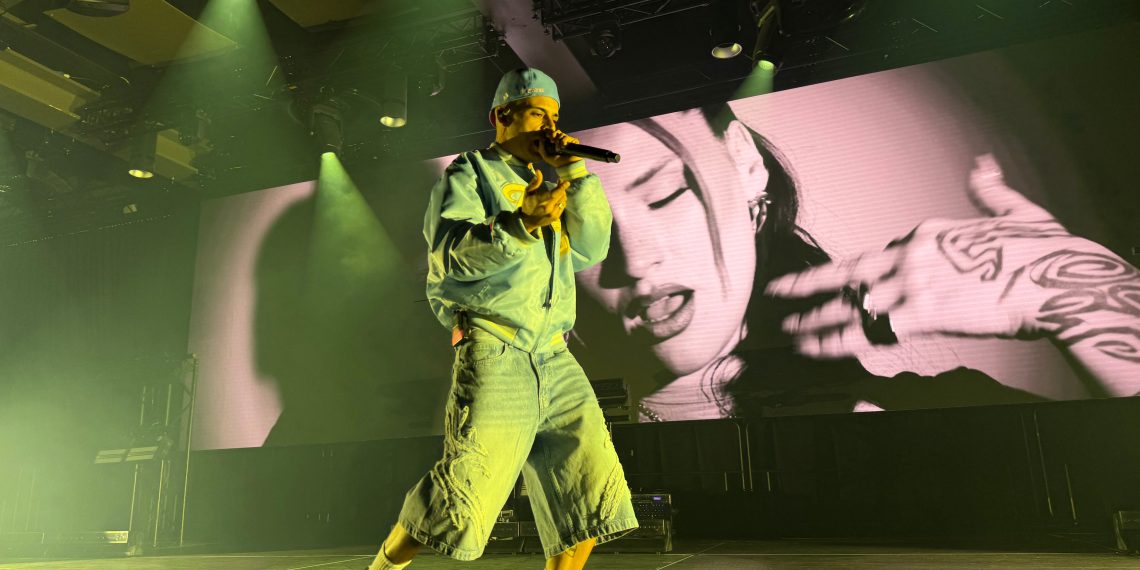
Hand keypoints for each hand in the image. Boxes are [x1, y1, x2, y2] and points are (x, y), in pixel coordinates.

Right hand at [519, 166, 568, 231]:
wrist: (528, 221)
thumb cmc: (527, 204)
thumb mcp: (528, 192)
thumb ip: (535, 182)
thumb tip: (539, 171)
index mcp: (539, 201)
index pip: (552, 194)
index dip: (561, 188)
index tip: (566, 182)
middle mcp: (547, 208)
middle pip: (560, 196)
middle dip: (562, 188)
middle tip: (561, 182)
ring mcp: (552, 214)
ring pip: (563, 201)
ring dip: (563, 194)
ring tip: (560, 189)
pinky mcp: (556, 218)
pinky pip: (563, 206)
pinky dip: (562, 200)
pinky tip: (559, 198)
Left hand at [536, 127, 582, 168]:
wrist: (568, 166)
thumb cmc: (557, 162)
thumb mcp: (546, 156)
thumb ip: (541, 148)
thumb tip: (541, 139)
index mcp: (553, 143)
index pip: (550, 134)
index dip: (548, 133)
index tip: (547, 136)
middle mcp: (560, 141)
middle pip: (555, 132)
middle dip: (552, 135)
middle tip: (552, 141)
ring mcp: (567, 141)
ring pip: (561, 134)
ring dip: (558, 140)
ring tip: (558, 149)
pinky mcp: (572, 141)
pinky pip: (566, 137)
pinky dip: (564, 141)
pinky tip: (563, 147)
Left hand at [766, 153, 1139, 357]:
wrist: (1056, 281)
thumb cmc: (1041, 254)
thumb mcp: (1014, 212)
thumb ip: (989, 191)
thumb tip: (981, 164)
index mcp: (927, 233)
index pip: (876, 254)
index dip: (849, 270)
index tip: (831, 278)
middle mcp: (910, 255)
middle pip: (848, 272)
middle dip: (810, 284)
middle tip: (779, 293)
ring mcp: (909, 284)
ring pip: (848, 305)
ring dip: (814, 319)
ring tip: (787, 329)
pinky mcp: (917, 315)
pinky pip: (864, 331)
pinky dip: (832, 341)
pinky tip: (811, 348)